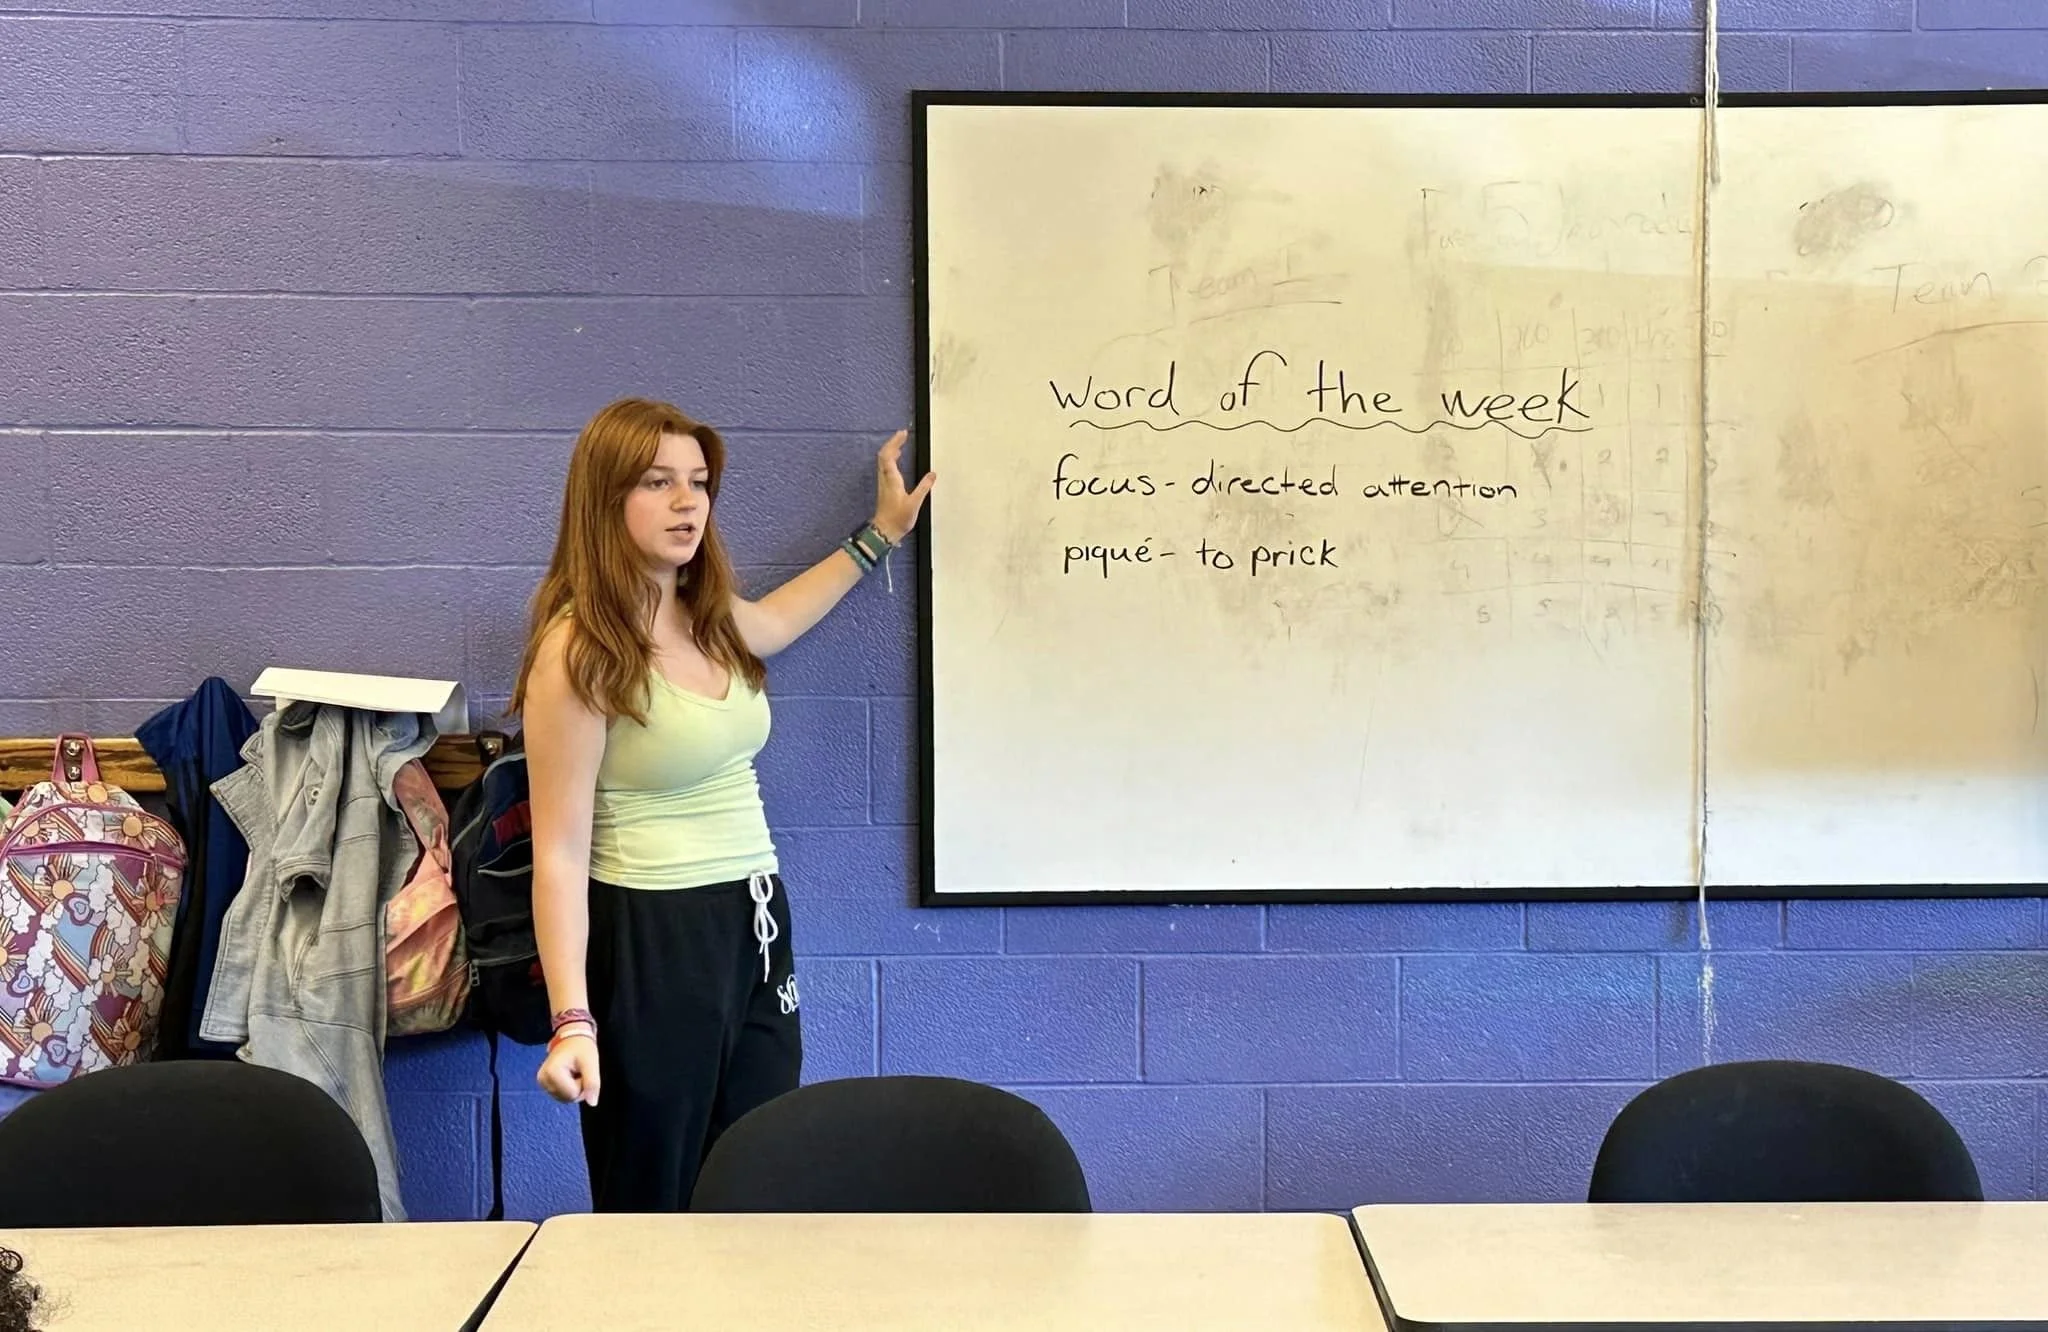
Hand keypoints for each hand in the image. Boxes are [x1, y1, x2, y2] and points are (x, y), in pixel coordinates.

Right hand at [537, 1032, 599, 1106]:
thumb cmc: (581, 1047)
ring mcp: (542, 1082)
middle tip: (578, 1070)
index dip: (582, 1083)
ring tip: (574, 1071)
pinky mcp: (544, 1083)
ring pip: (565, 1098)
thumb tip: (592, 1103)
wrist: (571, 1037)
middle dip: (578, 1087)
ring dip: (574, 1087)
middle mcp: (543, 1079)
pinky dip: (568, 1087)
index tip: (581, 1069)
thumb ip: (592, 1083)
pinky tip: (568, 1074)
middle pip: (568, 1098)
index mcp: (551, 1072)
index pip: (573, 1094)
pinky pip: (561, 1094)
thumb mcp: (591, 1063)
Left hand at [871, 429, 935, 543]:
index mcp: (892, 480)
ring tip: (900, 443)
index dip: (895, 442)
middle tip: (902, 434)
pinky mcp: (884, 488)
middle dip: (893, 443)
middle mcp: (885, 479)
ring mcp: (883, 483)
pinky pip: (885, 467)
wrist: (884, 531)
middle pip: (884, 454)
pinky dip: (891, 459)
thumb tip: (932, 475)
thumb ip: (924, 487)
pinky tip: (897, 460)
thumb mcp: (915, 503)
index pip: (889, 455)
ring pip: (883, 461)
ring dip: (891, 450)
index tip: (903, 434)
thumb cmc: (897, 519)